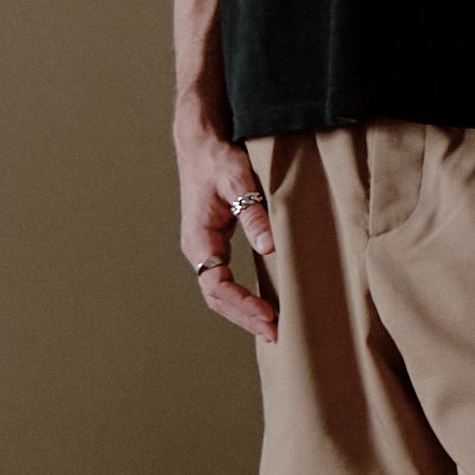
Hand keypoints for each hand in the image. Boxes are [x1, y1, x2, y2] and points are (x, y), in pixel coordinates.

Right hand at [175, 105, 278, 345]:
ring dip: (242, 310)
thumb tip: (269, 246)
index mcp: (199, 239)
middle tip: (275, 333)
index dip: (242, 305)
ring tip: (270, 327)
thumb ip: (253, 212)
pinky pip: (225, 278)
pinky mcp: (216, 242)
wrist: (201, 141)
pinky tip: (263, 303)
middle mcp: (199, 248)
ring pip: (220, 290)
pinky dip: (242, 295)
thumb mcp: (238, 180)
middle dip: (244, 316)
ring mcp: (206, 247)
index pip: (218, 285)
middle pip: (217, 296)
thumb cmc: (217, 158)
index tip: (269, 316)